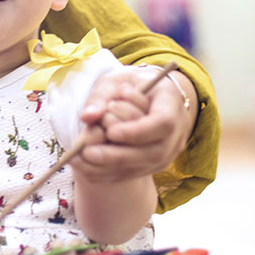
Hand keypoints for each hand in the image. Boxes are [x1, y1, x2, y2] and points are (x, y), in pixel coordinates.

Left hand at [73, 66, 195, 183]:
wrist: (149, 97)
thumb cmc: (131, 85)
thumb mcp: (116, 80)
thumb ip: (101, 96)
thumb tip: (87, 117)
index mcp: (171, 103)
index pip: (163, 122)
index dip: (138, 131)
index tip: (111, 132)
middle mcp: (176, 132)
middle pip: (154, 152)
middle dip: (118, 156)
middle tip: (87, 152)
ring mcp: (167, 152)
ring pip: (143, 168)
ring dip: (109, 168)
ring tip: (79, 160)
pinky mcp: (153, 165)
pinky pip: (132, 174)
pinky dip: (106, 174)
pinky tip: (83, 167)